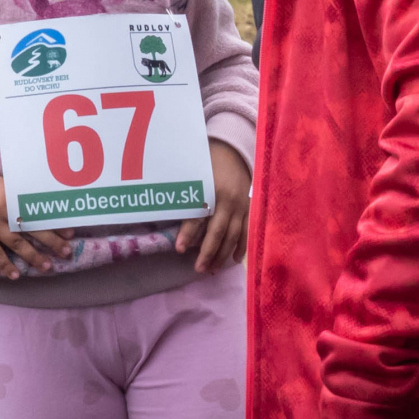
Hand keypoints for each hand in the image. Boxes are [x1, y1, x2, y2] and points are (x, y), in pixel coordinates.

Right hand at [0, 173, 72, 277]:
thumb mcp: (0, 184)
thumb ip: (18, 195)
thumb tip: (44, 206)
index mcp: (9, 193)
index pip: (36, 210)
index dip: (54, 222)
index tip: (70, 232)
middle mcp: (1, 208)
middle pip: (30, 228)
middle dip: (50, 241)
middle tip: (66, 252)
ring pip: (15, 243)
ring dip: (32, 256)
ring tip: (46, 267)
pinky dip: (5, 265)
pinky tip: (16, 275)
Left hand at [176, 139, 249, 272]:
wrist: (233, 150)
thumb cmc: (207, 162)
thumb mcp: (194, 174)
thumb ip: (185, 192)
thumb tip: (169, 210)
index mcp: (212, 190)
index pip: (198, 216)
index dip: (188, 233)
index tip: (178, 248)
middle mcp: (228, 200)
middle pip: (218, 232)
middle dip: (207, 252)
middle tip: (197, 268)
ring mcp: (241, 206)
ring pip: (232, 235)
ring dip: (222, 254)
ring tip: (211, 268)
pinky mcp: (249, 208)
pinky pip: (246, 231)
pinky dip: (241, 246)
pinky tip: (233, 260)